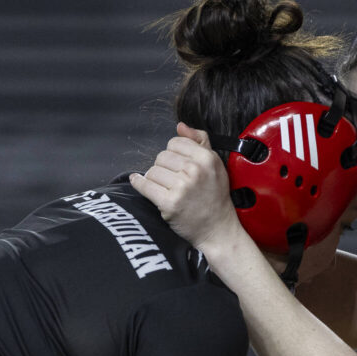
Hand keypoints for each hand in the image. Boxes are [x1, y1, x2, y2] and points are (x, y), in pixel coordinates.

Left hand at [129, 123, 240, 248]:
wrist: (218, 229)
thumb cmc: (215, 197)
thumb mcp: (215, 165)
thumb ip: (200, 142)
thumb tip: (180, 126)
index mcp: (207, 158)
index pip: (175, 143)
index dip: (174, 154)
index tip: (178, 166)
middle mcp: (195, 171)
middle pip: (162, 156)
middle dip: (165, 168)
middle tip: (174, 181)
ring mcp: (182, 187)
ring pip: (152, 171)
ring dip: (155, 179)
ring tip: (167, 189)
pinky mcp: (169, 203)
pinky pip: (145, 186)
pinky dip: (139, 184)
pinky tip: (139, 182)